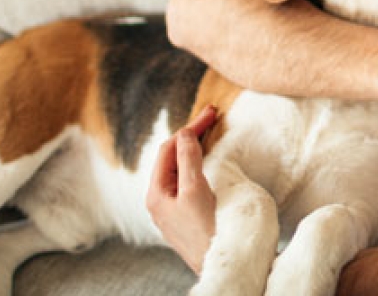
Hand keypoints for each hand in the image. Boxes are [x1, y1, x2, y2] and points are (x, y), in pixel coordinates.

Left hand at [146, 105, 219, 273]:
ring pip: (180, 168)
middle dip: (190, 135)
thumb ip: (188, 159)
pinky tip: (208, 159)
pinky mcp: (185, 214)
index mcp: (156, 194)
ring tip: (209, 132)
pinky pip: (188, 180)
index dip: (189, 128)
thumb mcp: (195, 190)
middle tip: (211, 116)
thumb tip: (185, 134)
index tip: (210, 114)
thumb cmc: (206, 231)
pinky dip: (198, 163)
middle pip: (172, 157)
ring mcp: (172, 208)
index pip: (169, 149)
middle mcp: (160, 200)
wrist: (221, 265)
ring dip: (194, 148)